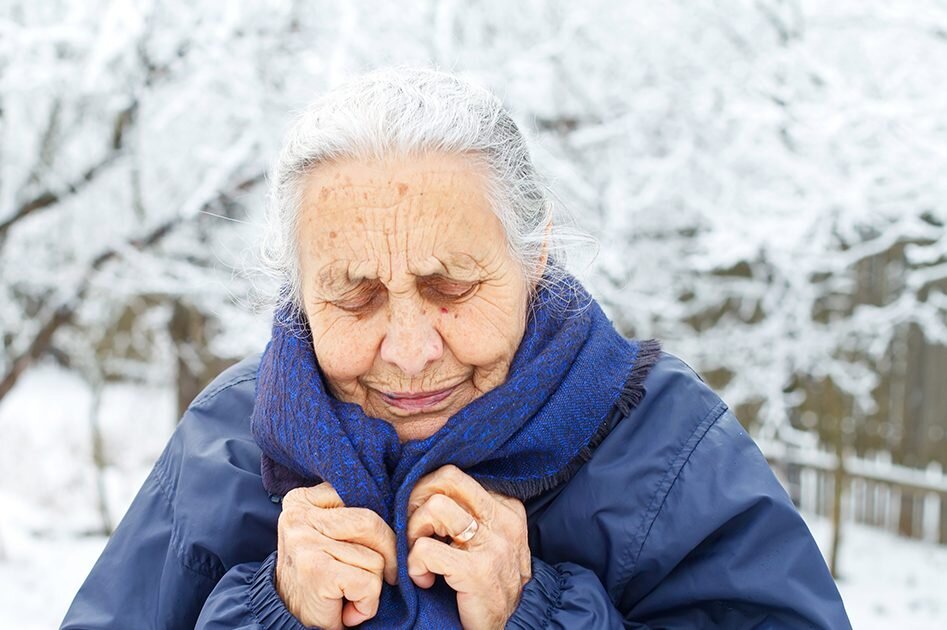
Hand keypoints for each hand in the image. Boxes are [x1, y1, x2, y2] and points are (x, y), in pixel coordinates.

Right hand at [275, 483, 397, 629]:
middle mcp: (298, 516)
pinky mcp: (316, 571)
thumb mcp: (330, 534)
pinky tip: (349, 609)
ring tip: (350, 593)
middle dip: (386, 554)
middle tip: (381, 577)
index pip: (361, 495)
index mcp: (302, 500)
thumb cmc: (318, 575)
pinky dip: (367, 603)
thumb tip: (400, 509)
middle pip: (372, 523)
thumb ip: (352, 514)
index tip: (372, 549)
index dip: (379, 527)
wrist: (289, 621)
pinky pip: (368, 582)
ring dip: (373, 583)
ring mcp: (305, 542)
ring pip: (375, 555)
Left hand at [406, 465, 530, 629]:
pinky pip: (426, 549)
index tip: (421, 518)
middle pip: (446, 478)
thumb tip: (421, 488)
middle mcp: (504, 520)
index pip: (454, 475)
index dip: (427, 492)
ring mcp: (493, 544)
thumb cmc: (486, 582)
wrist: (507, 628)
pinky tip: (425, 580)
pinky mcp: (477, 570)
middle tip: (415, 529)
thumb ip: (466, 512)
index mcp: (506, 507)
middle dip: (417, 499)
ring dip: (414, 533)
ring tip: (420, 556)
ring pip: (435, 507)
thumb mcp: (485, 539)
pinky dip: (415, 565)